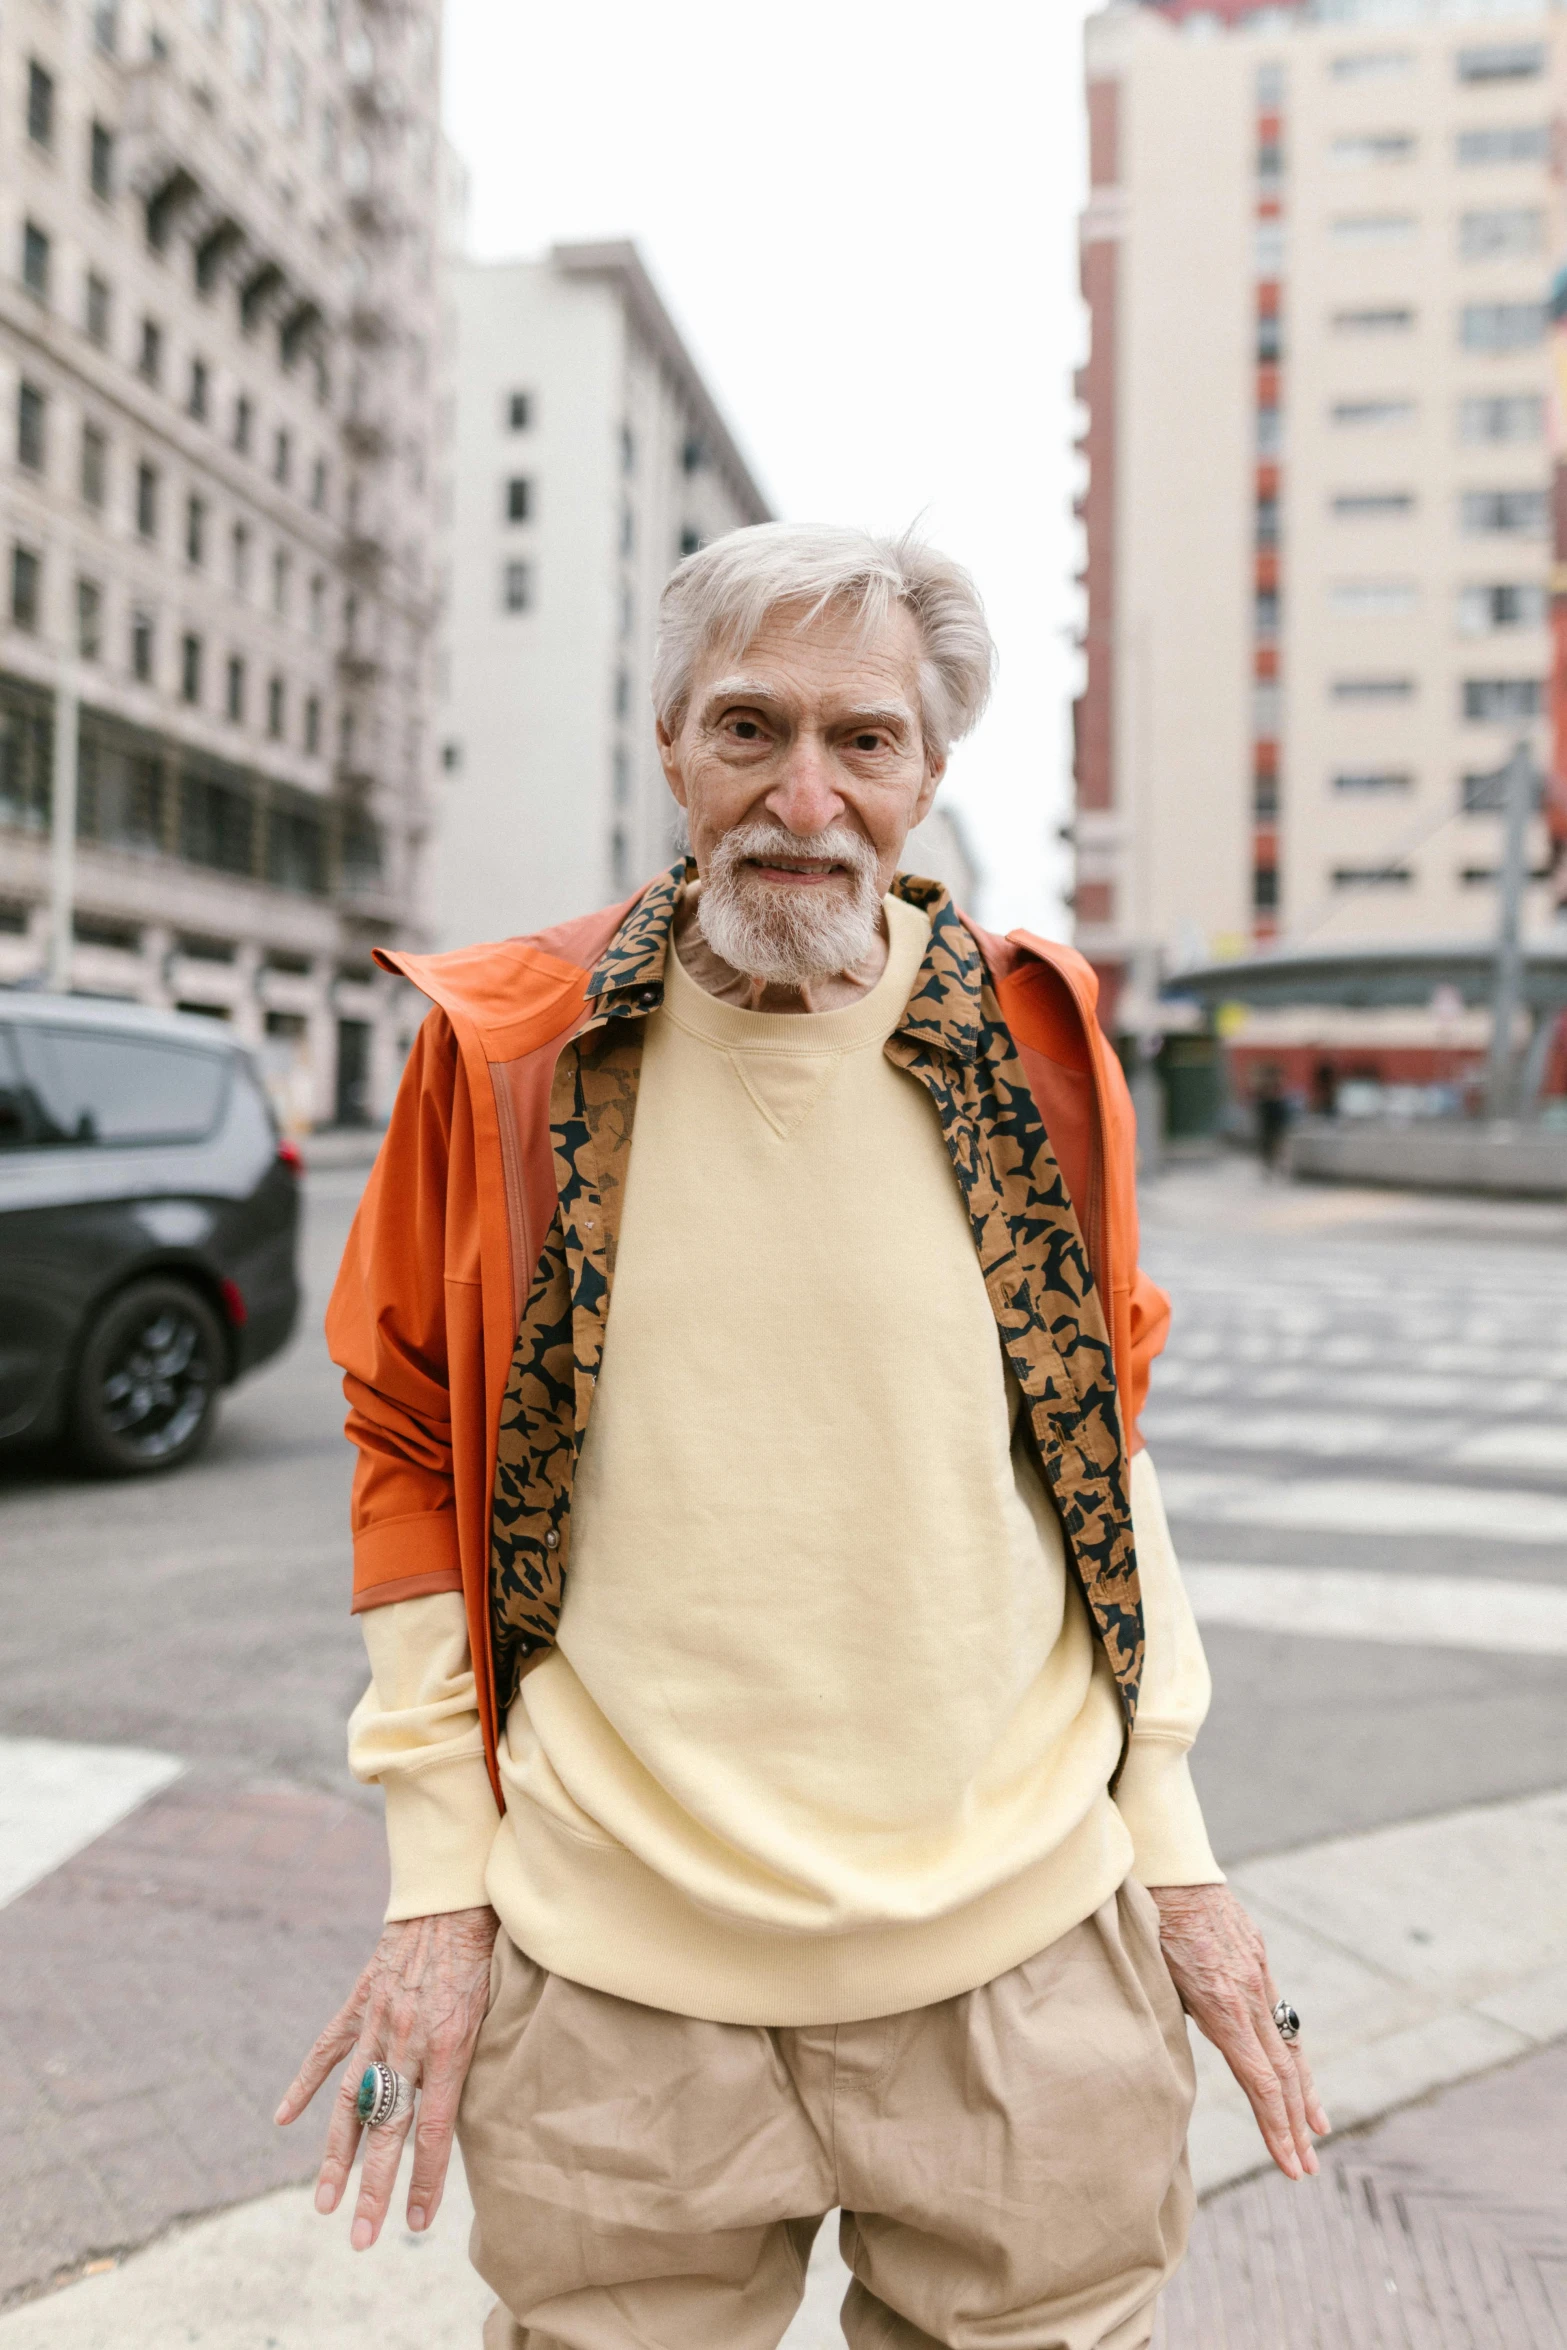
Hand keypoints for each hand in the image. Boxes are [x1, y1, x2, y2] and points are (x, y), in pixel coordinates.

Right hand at [275, 1905, 498, 2248]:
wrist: (454, 1893)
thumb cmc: (486, 1951)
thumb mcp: (494, 2007)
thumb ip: (475, 2060)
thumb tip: (468, 2114)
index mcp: (450, 2046)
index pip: (436, 2132)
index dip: (428, 2181)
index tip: (418, 2225)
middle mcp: (409, 2042)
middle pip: (388, 2132)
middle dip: (375, 2191)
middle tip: (363, 2240)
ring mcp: (378, 2023)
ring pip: (351, 2103)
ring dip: (336, 2158)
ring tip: (325, 2205)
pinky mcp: (359, 2002)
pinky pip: (327, 2050)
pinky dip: (303, 2084)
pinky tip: (283, 2119)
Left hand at [1151, 1881, 1329, 2181]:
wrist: (1170, 1865)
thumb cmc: (1148, 1924)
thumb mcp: (1155, 1981)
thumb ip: (1176, 2022)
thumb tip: (1171, 2058)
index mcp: (1224, 2007)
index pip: (1262, 2082)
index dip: (1277, 2129)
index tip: (1291, 2165)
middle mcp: (1250, 1995)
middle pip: (1284, 2074)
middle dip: (1296, 2126)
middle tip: (1308, 2169)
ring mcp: (1258, 1975)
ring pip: (1289, 2045)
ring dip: (1304, 2092)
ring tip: (1318, 2129)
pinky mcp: (1257, 1956)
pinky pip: (1279, 2012)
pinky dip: (1292, 2049)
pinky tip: (1295, 2069)